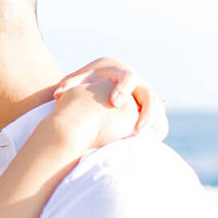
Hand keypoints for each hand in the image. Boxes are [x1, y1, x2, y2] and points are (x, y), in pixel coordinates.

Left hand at [53, 57, 167, 143]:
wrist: (102, 82)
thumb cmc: (87, 83)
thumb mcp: (79, 81)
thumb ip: (70, 85)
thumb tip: (57, 93)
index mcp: (121, 72)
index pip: (128, 78)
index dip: (124, 90)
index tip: (115, 103)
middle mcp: (138, 83)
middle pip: (149, 95)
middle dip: (147, 112)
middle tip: (138, 130)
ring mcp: (145, 95)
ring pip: (158, 110)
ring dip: (154, 125)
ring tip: (146, 142)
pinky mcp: (149, 109)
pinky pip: (159, 121)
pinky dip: (157, 132)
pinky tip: (150, 145)